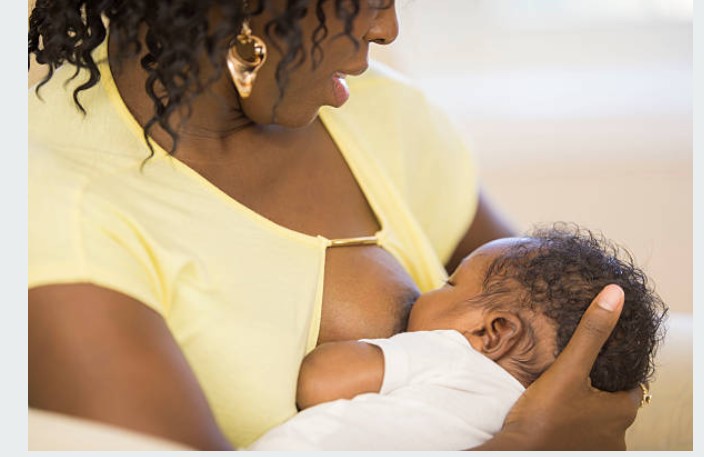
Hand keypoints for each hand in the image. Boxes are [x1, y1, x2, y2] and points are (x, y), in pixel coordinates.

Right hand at [474, 284, 642, 449]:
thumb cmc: (544, 416)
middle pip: (613, 403)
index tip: (601, 356)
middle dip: (599, 387)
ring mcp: (596, 449)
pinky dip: (572, 423)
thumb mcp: (568, 368)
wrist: (516, 453)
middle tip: (579, 371)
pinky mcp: (577, 454)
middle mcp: (616, 435)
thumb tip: (615, 295)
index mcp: (621, 411)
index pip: (633, 383)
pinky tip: (554, 413)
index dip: (619, 367)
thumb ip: (592, 332)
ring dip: (584, 407)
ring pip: (597, 421)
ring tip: (564, 390)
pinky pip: (581, 434)